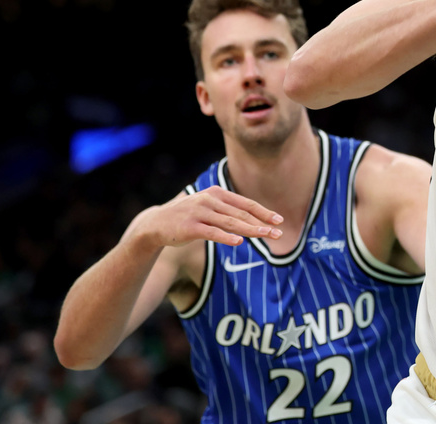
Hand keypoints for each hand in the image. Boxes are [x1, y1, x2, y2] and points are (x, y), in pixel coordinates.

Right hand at [131, 186, 283, 248]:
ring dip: (251, 230)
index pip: (245, 203)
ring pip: (231, 222)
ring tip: (266, 235)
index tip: (279, 220)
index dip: (263, 212)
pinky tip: (239, 242)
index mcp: (216, 193)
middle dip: (262, 223)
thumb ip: (227, 211)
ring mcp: (199, 213)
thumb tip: (253, 219)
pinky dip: (226, 237)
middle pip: (241, 213)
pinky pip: (212, 232)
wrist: (155, 224)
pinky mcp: (190, 227)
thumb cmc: (187, 218)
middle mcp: (209, 200)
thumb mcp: (208, 208)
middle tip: (279, 232)